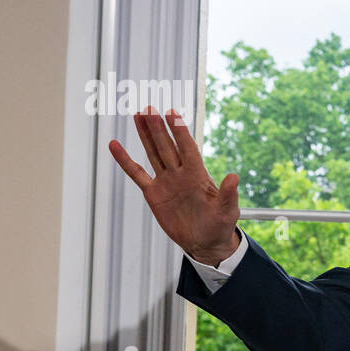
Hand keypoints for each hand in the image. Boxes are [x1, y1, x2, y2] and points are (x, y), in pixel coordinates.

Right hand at [109, 106, 240, 265]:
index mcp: (198, 175)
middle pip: (167, 146)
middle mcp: (181, 174)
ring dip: (146, 134)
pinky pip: (137, 174)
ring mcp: (167, 181)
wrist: (205, 242)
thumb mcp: (228, 212)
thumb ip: (229, 195)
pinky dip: (125, 160)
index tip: (172, 112)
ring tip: (139, 114)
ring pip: (153, 153)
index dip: (180, 131)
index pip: (187, 148)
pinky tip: (115, 145)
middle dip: (158, 128)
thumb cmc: (219, 226)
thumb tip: (234, 176)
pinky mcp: (154, 193)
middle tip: (149, 108)